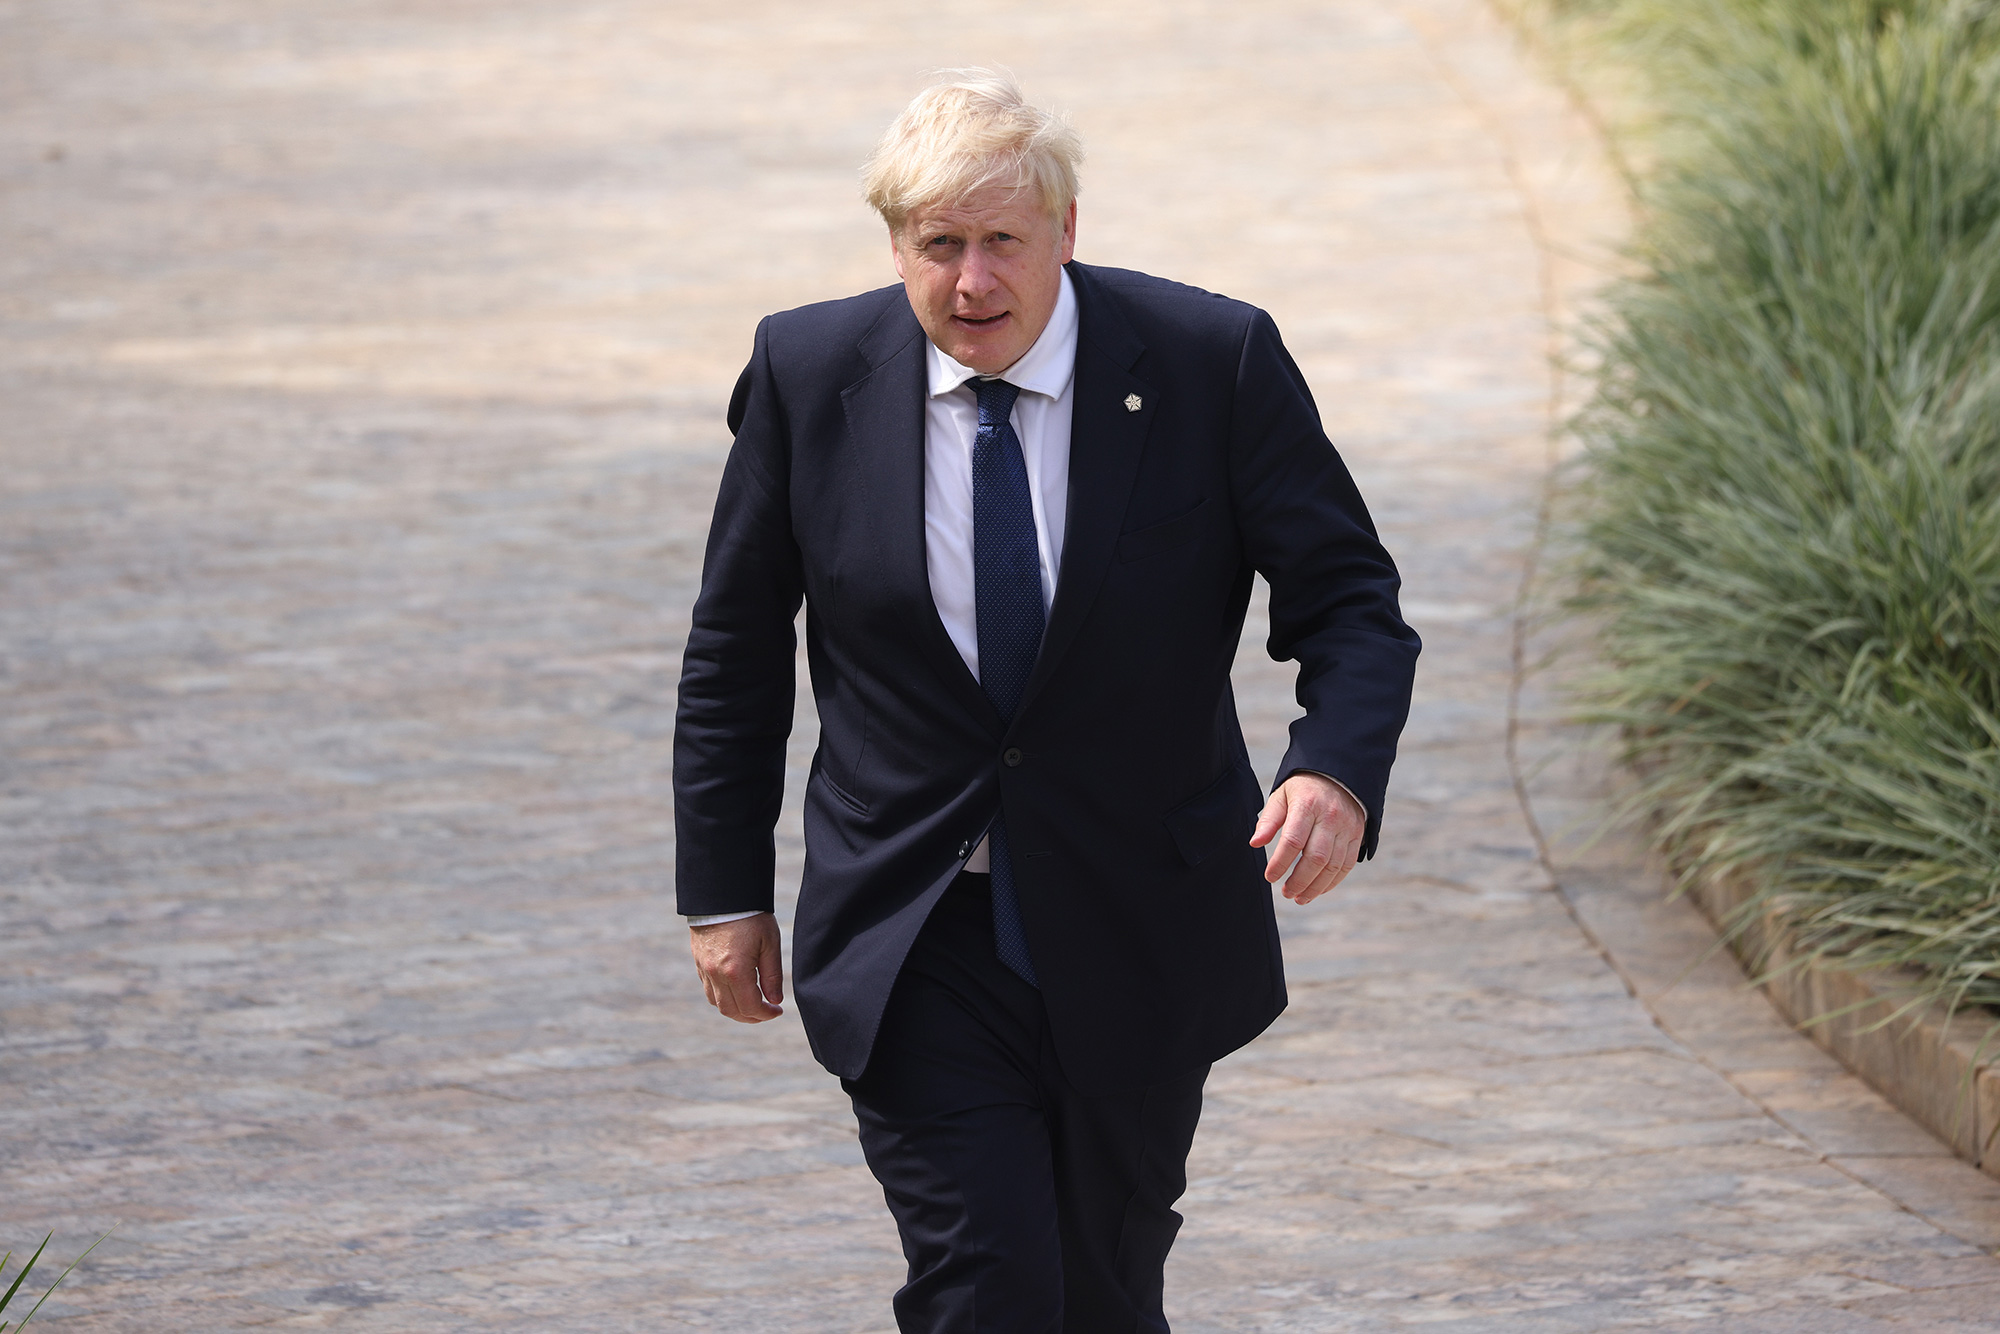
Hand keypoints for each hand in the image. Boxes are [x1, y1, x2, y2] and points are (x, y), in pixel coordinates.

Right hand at [689, 913, 784, 1022]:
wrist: (723, 894)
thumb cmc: (751, 916)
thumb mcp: (769, 944)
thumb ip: (772, 976)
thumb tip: (775, 1000)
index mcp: (736, 972)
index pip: (750, 1007)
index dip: (766, 1014)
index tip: (778, 1010)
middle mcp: (716, 974)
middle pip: (731, 1011)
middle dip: (751, 1017)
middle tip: (767, 1012)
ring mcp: (704, 968)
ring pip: (716, 1003)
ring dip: (735, 1009)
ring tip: (752, 1003)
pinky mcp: (699, 961)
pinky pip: (708, 988)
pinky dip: (722, 996)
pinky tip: (736, 989)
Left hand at [1249, 773, 1365, 904]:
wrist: (1338, 773)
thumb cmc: (1304, 788)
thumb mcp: (1282, 796)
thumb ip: (1269, 820)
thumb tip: (1255, 843)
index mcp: (1308, 805)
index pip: (1293, 840)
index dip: (1280, 863)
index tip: (1269, 877)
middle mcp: (1331, 816)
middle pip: (1315, 857)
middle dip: (1299, 881)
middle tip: (1286, 893)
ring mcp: (1347, 827)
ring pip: (1333, 865)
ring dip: (1315, 887)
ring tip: (1299, 897)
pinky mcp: (1358, 835)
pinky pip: (1347, 865)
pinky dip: (1332, 882)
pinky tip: (1317, 890)